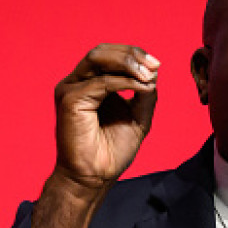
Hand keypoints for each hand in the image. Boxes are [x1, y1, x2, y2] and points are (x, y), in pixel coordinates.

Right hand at [53, 44, 159, 190]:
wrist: (95, 176)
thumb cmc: (112, 151)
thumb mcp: (137, 117)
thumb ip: (144, 95)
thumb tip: (154, 72)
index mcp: (90, 84)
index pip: (109, 56)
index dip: (133, 55)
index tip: (156, 65)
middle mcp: (78, 83)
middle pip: (102, 52)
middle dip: (131, 54)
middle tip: (153, 65)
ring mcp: (71, 89)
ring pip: (97, 59)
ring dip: (127, 62)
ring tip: (147, 74)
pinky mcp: (70, 100)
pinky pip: (101, 82)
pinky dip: (124, 82)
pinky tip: (140, 86)